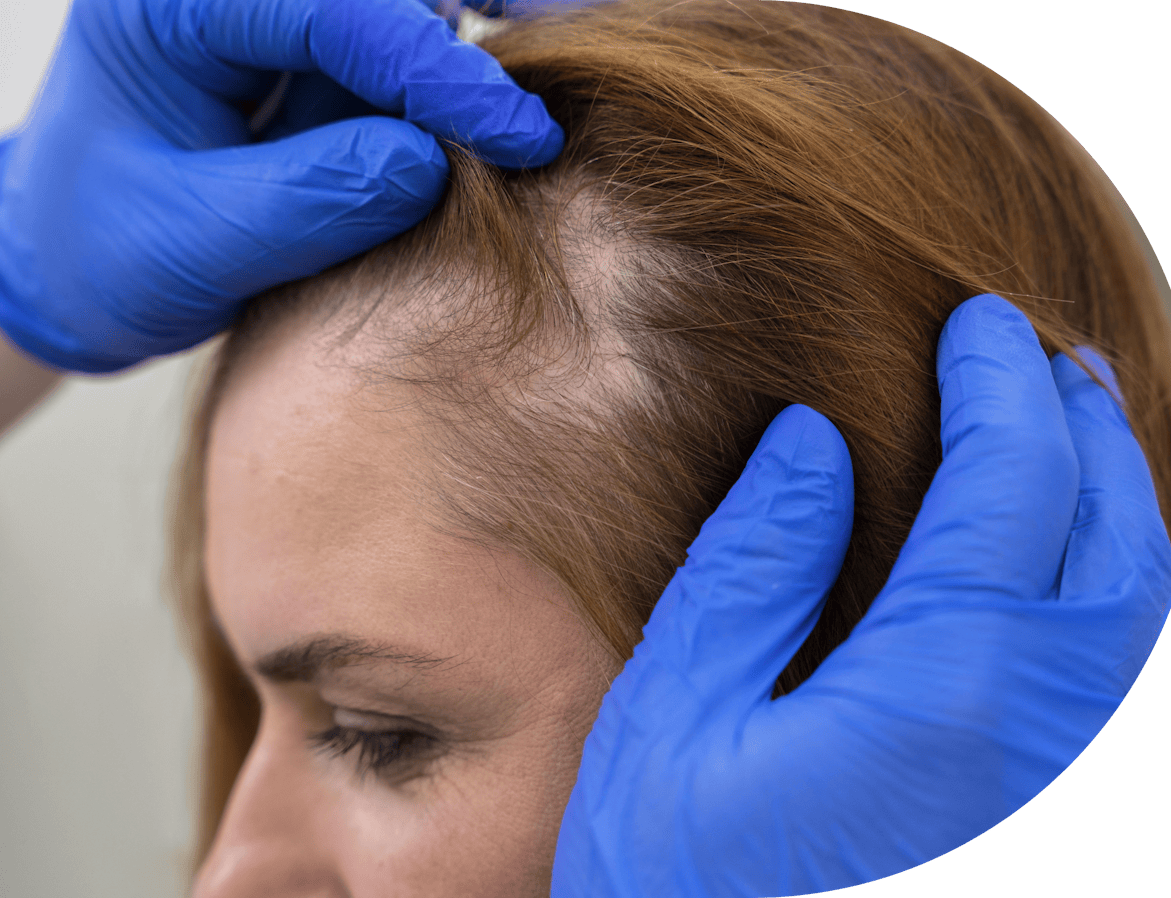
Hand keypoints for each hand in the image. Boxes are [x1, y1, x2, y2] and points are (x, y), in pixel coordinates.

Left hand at [0, 0, 562, 373]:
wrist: (75, 257)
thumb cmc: (108, 249)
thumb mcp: (193, 242)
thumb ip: (308, 200)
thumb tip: (430, 161)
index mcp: (174, 0)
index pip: (332, 8)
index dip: (439, 73)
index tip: (524, 138)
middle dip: (474, 29)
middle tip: (569, 67)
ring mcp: (280, 11)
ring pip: (409, 2)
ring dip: (485, 31)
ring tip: (559, 69)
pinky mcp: (313, 41)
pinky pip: (407, 29)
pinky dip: (469, 50)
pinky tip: (521, 75)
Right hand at [551, 294, 1170, 895]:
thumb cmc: (668, 841)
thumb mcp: (679, 691)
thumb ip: (754, 561)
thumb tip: (816, 438)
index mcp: (931, 698)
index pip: (1010, 503)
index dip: (1000, 393)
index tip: (974, 320)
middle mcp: (1015, 735)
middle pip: (1107, 549)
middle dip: (1086, 430)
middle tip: (1043, 348)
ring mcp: (1031, 770)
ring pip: (1129, 609)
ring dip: (1112, 492)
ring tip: (1067, 411)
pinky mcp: (1016, 785)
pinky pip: (1102, 655)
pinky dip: (1098, 563)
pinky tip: (1053, 525)